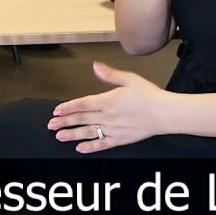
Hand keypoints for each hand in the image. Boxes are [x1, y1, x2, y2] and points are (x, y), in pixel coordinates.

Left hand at [47, 61, 166, 152]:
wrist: (165, 113)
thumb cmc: (148, 95)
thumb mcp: (129, 79)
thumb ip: (110, 74)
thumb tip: (95, 66)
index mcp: (108, 100)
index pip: (82, 104)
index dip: (68, 107)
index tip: (56, 111)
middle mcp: (108, 116)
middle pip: (82, 119)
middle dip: (65, 122)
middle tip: (51, 125)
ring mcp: (113, 129)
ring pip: (88, 133)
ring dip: (72, 135)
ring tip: (59, 137)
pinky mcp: (121, 139)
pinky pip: (102, 144)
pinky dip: (90, 147)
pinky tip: (79, 148)